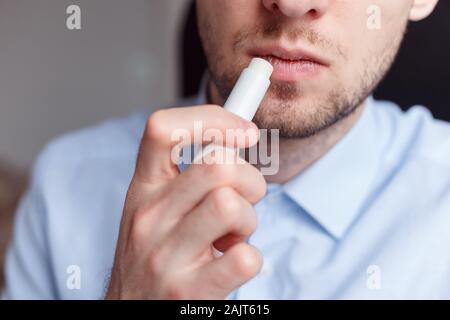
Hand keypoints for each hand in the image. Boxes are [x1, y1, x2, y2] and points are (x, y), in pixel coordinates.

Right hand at [105, 105, 266, 298]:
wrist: (131, 311)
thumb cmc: (154, 254)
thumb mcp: (157, 208)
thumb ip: (190, 175)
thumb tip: (238, 136)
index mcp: (143, 188)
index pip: (164, 129)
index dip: (213, 119)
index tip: (244, 131)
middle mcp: (149, 216)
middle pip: (218, 165)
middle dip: (250, 179)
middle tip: (244, 199)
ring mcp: (166, 255)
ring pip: (232, 206)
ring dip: (248, 220)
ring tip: (232, 236)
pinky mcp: (188, 291)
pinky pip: (245, 259)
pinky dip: (251, 258)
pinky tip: (230, 263)